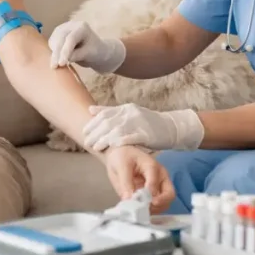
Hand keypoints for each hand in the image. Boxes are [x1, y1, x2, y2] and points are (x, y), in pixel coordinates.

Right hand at [48, 21, 125, 73]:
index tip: (61, 63)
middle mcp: (70, 25)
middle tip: (54, 66)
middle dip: (56, 53)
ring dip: (53, 53)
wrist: (95, 51)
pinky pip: (52, 44)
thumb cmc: (95, 52)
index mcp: (82, 27)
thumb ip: (77, 55)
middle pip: (60, 38)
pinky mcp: (57, 35)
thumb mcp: (90, 54)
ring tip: (55, 65)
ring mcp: (62, 29)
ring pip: (54, 41)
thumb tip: (61, 61)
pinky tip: (55, 60)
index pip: (71, 38)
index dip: (65, 51)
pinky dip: (52, 52)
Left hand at [84, 103, 203, 150]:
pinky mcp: (146, 133)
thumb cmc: (148, 123)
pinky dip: (120, 141)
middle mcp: (130, 113)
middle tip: (87, 142)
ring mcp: (139, 122)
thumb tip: (91, 110)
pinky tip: (112, 146)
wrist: (170, 127)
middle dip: (95, 132)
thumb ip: (111, 112)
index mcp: (125, 108)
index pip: (104, 114)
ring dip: (104, 139)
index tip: (84, 132)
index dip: (93, 123)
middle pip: (108, 122)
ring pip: (117, 129)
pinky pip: (131, 137)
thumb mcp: (129, 114)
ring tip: (95, 146)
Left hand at [103, 146, 175, 213]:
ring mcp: (158, 187)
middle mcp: (160, 177)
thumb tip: (128, 200)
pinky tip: (139, 210)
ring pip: (165, 203)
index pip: (155, 182)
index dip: (148, 195)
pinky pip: (157, 207)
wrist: (121, 156)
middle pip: (169, 194)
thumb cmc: (123, 157)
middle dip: (158, 204)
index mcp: (152, 167)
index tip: (137, 202)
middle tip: (144, 209)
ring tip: (139, 210)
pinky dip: (150, 211)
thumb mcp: (121, 166)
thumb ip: (125, 183)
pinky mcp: (154, 195)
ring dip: (154, 210)